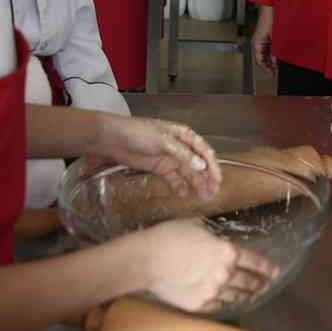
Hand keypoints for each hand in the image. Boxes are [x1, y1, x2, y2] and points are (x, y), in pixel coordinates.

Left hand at [93, 116, 220, 198]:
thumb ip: (183, 154)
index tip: (217, 180)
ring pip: (188, 173)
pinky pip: (174, 179)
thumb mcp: (163, 141)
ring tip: (202, 197)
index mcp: (184, 135)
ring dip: (195, 184)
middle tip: (212, 193)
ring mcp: (170, 158)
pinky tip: (183, 195)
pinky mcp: (160, 168)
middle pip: (198, 164)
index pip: (204, 151)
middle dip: (206, 178)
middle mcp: (180, 147)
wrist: (114, 139)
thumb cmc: (139, 133)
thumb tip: (202, 167)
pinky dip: (180, 187)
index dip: (212, 166)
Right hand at [139, 220, 279, 312]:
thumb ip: (211, 234)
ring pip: (237, 296)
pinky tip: (230, 301)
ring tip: (252, 295)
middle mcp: (225, 274)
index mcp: (227, 252)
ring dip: (247, 295)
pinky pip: (219, 305)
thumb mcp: (195, 226)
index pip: (256, 262)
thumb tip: (213, 237)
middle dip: (260, 283)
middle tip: (265, 285)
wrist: (147, 260)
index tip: (274, 272)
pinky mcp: (200, 304)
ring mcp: (213, 292)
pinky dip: (227, 302)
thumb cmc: (169, 237)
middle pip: (249, 282)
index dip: (267, 268)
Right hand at [251, 6, 274, 71]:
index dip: (265, 68)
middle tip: (276, 70)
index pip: (259, 61)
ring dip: (271, 59)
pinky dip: (272, 53)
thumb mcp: (273, 38)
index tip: (272, 72)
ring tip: (278, 64)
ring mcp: (261, 41)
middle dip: (269, 64)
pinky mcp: (265, 38)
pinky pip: (268, 49)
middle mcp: (257, 43)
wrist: (270, 10)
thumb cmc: (269, 20)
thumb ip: (274, 51)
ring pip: (265, 54)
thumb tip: (275, 61)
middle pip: (262, 58)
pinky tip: (278, 55)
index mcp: (256, 44)